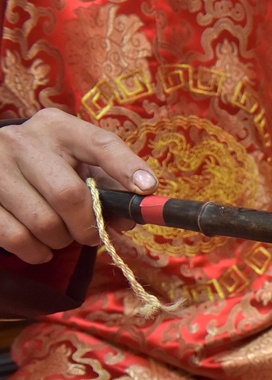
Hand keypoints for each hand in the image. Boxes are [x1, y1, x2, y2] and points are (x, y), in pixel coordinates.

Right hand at [0, 109, 155, 262]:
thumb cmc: (53, 167)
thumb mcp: (82, 165)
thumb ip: (111, 188)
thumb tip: (129, 219)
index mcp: (59, 128)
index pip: (100, 144)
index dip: (126, 167)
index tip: (147, 189)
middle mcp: (24, 141)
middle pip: (69, 195)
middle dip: (88, 225)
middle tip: (92, 234)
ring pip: (43, 222)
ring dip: (61, 240)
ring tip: (62, 236)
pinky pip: (16, 237)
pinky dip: (36, 251)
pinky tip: (41, 247)